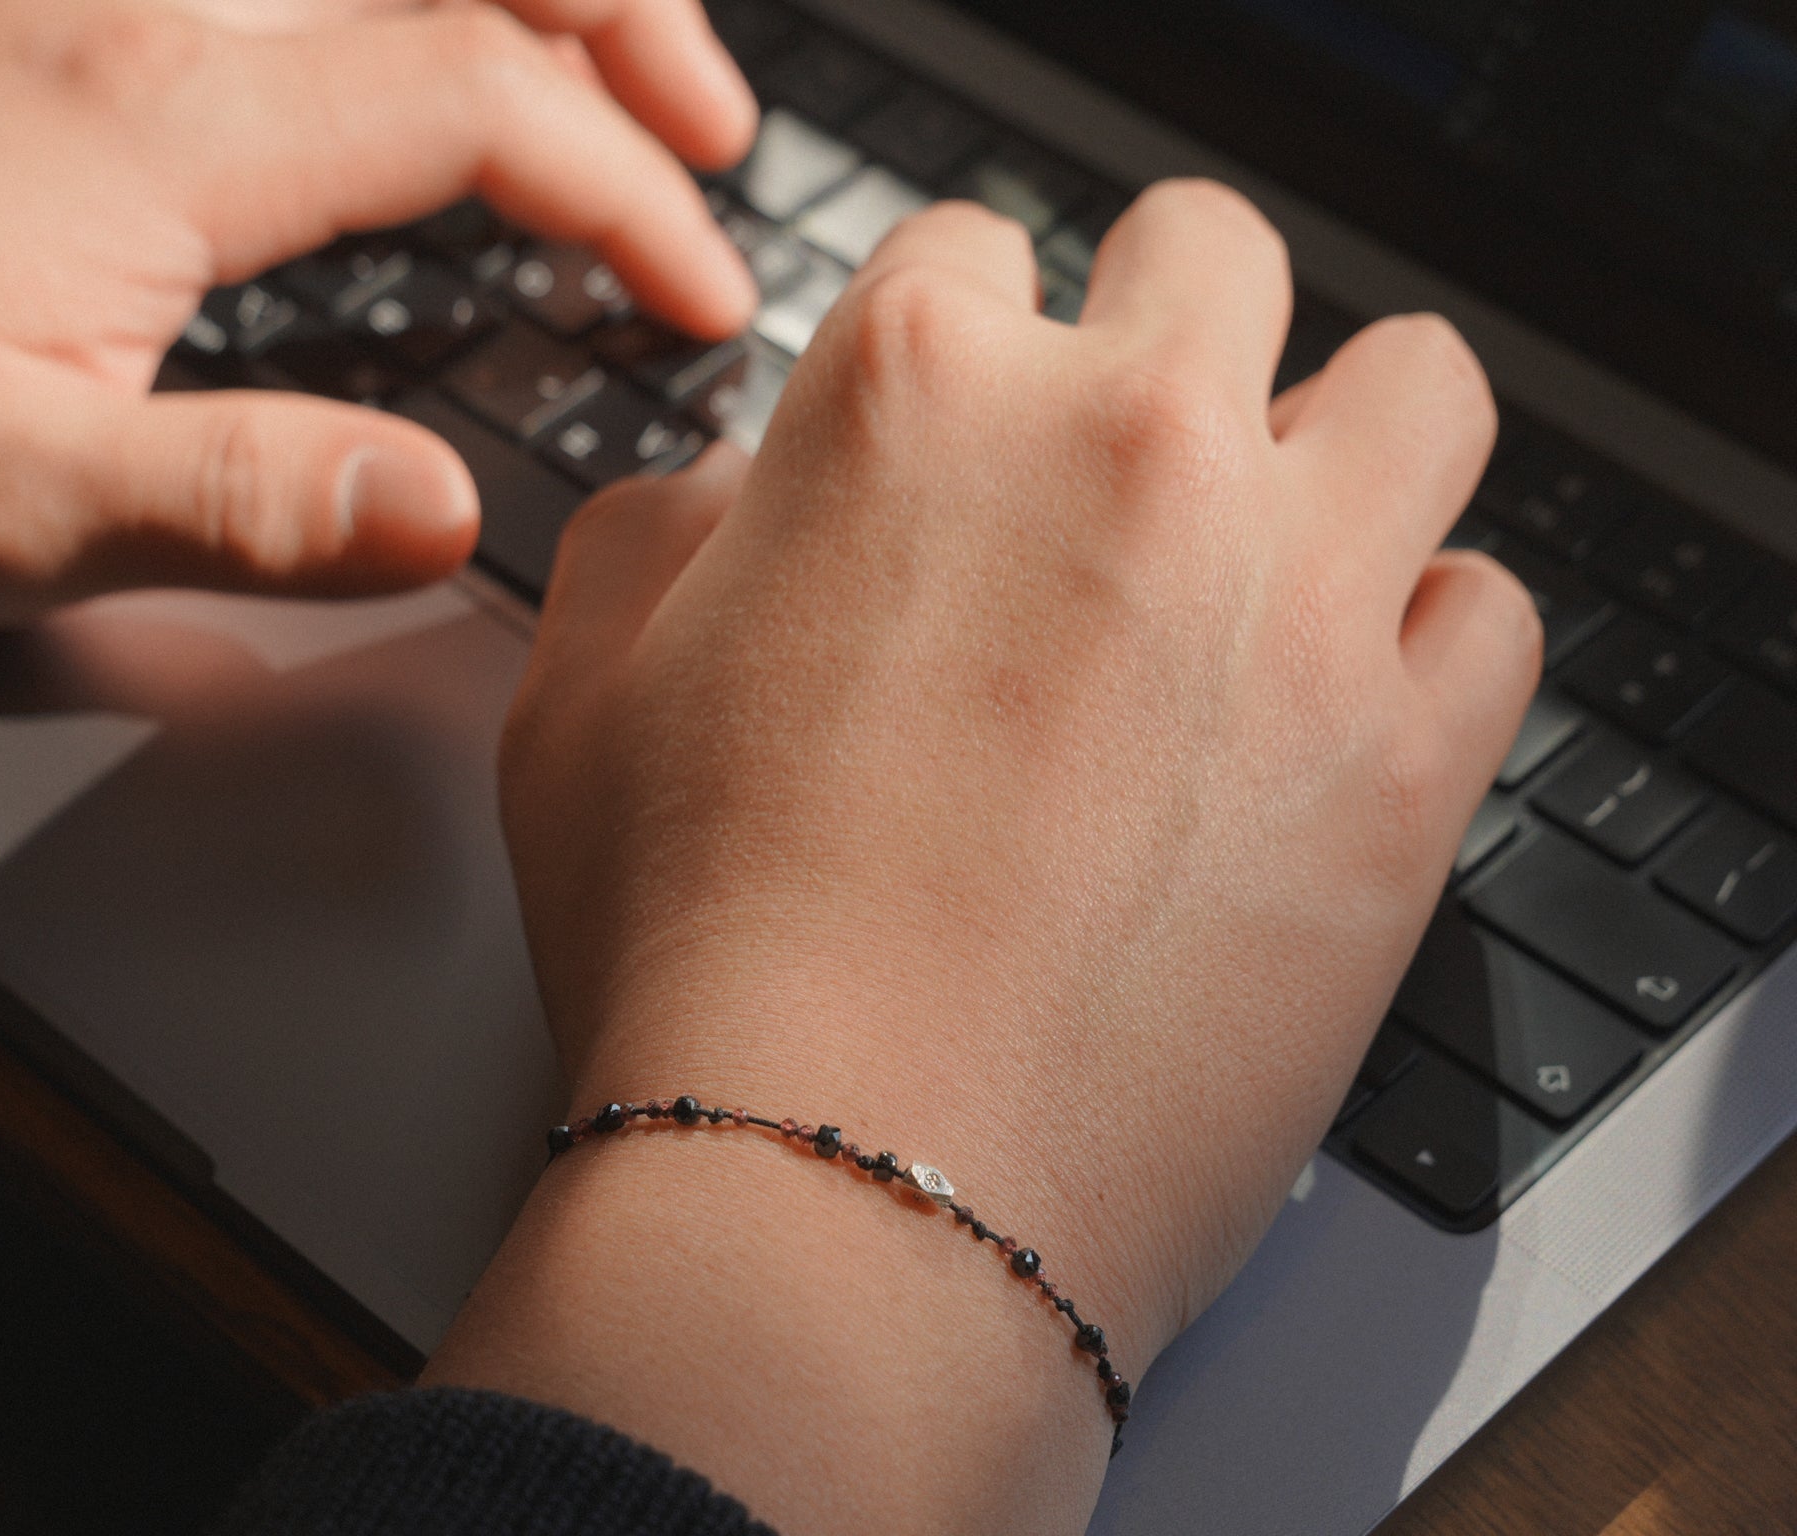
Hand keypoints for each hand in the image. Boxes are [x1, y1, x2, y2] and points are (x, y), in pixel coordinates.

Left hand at [0, 0, 754, 635]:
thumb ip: (239, 504)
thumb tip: (436, 512)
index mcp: (167, 125)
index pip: (484, 102)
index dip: (628, 193)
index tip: (698, 295)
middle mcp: (144, 17)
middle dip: (624, 24)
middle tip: (712, 133)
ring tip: (611, 72)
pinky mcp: (33, 19)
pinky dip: (400, 1)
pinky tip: (399, 57)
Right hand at [431, 186, 1540, 1533]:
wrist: (843, 1185)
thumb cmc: (696, 954)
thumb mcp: (582, 698)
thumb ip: (664, 534)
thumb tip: (746, 489)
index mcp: (914, 395)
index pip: (973, 251)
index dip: (957, 344)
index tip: (967, 426)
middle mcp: (1126, 445)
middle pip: (1213, 256)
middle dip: (1162, 328)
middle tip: (1124, 450)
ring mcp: (1292, 593)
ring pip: (1415, 386)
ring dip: (1347, 441)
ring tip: (1278, 546)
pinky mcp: (1403, 763)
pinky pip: (1489, 614)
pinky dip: (1427, 638)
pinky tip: (1339, 703)